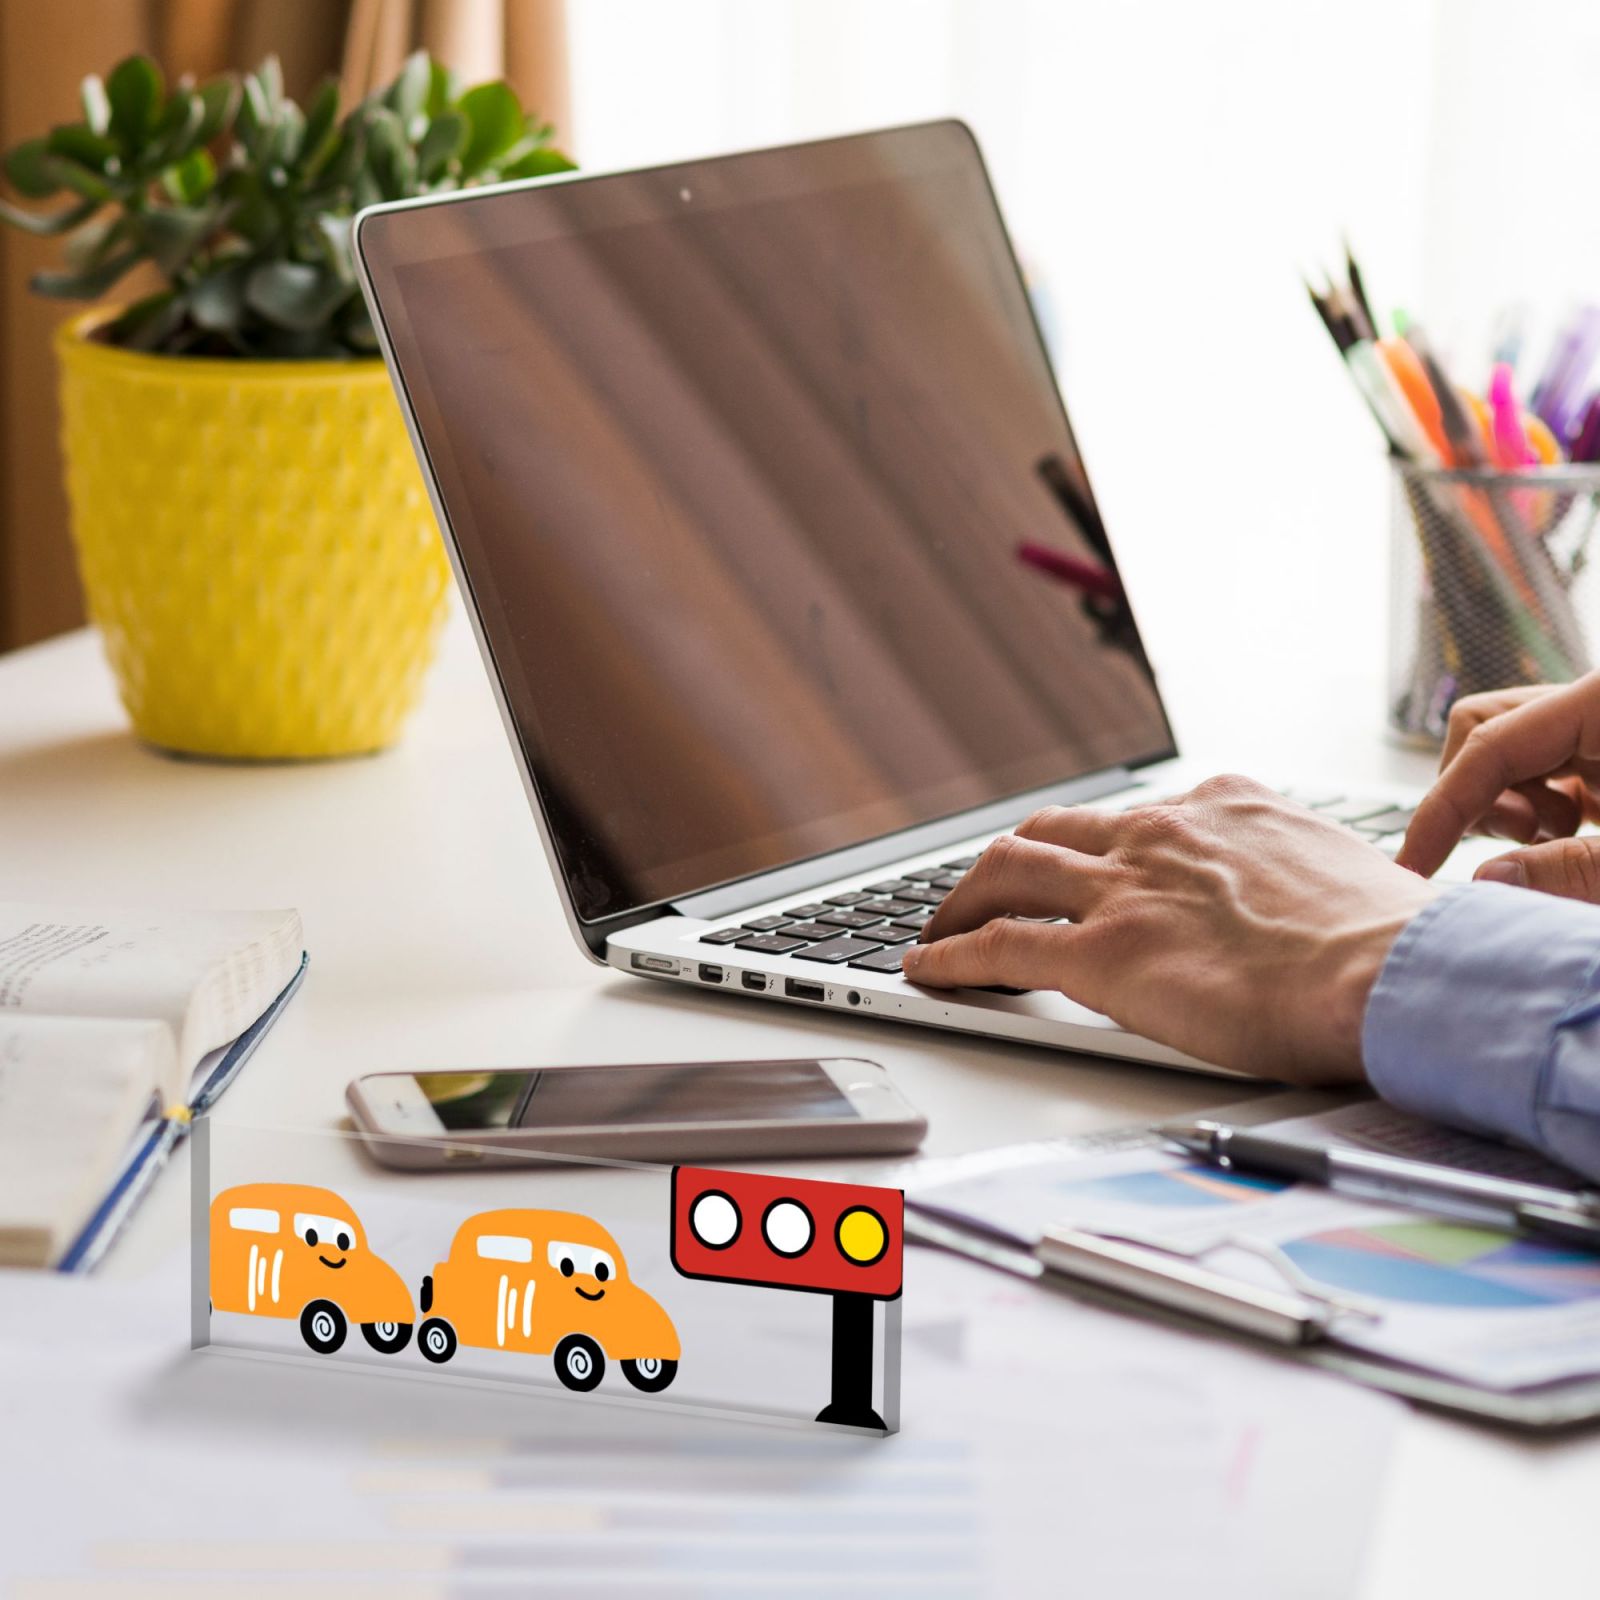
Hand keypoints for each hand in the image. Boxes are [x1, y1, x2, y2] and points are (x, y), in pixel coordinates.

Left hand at [899, 776, 1443, 1081]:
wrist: (1399, 974)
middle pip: (1053, 831)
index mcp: (1226, 808)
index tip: (1086, 865)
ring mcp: (1126, 889)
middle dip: (1011, 859)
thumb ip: (1302, 880)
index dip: (1097, 846)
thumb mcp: (1347, 878)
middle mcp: (1164, 834)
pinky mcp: (1103, 954)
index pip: (1135, 817)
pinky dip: (953, 955)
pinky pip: (1000, 946)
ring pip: (1008, 870)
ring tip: (943, 925)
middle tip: (991, 889)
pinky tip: (930, 968)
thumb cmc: (1395, 943)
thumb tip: (1316, 913)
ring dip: (964, 898)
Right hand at [1397, 674, 1599, 897]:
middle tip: (1525, 841)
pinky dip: (1539, 813)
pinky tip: (1573, 837)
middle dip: (1480, 796)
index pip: (1491, 742)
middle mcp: (1592, 704)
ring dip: (1514, 807)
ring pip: (1507, 752)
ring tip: (1566, 839)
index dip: (1443, 806)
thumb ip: (1576, 871)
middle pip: (1486, 731)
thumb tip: (1486, 877)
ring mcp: (1595, 728)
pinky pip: (1544, 769)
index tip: (1412, 865)